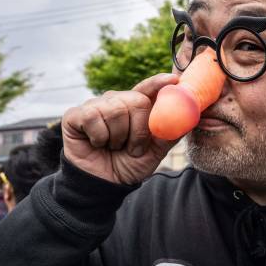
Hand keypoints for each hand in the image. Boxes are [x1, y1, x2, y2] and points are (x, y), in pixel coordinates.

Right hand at [62, 73, 179, 184]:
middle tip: (133, 148)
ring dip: (118, 137)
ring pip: (115, 110)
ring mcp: (95, 106)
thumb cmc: (128, 165)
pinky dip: (99, 137)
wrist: (103, 185)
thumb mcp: (155, 152)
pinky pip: (93, 117)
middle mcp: (116, 102)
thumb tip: (189, 118)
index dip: (159, 83)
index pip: (148, 89)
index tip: (174, 80)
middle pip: (136, 100)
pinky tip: (96, 144)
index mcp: (135, 107)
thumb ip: (169, 134)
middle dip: (139, 130)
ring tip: (113, 147)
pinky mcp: (76, 115)